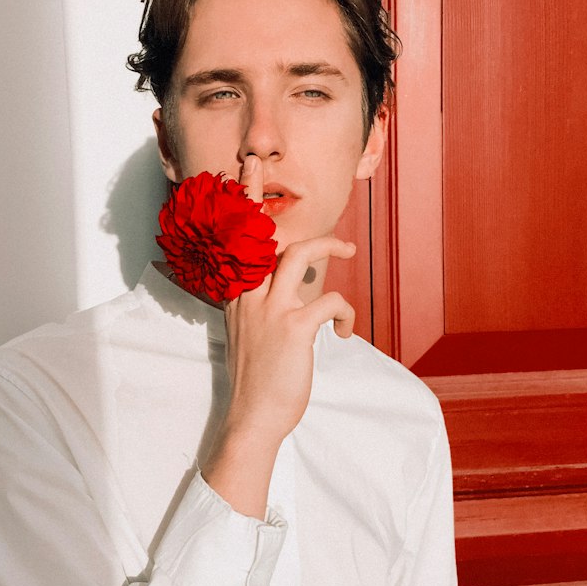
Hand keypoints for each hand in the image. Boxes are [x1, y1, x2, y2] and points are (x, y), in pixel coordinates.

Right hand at [201, 155, 354, 516]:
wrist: (253, 418)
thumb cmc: (257, 380)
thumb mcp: (251, 335)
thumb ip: (261, 307)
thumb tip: (290, 292)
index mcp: (238, 295)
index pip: (237, 239)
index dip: (243, 200)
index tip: (245, 167)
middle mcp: (249, 295)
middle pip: (265, 231)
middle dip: (268, 194)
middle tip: (275, 172)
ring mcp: (270, 310)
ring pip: (301, 253)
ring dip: (331, 245)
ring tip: (349, 250)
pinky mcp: (294, 329)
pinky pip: (331, 300)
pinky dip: (347, 313)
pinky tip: (346, 333)